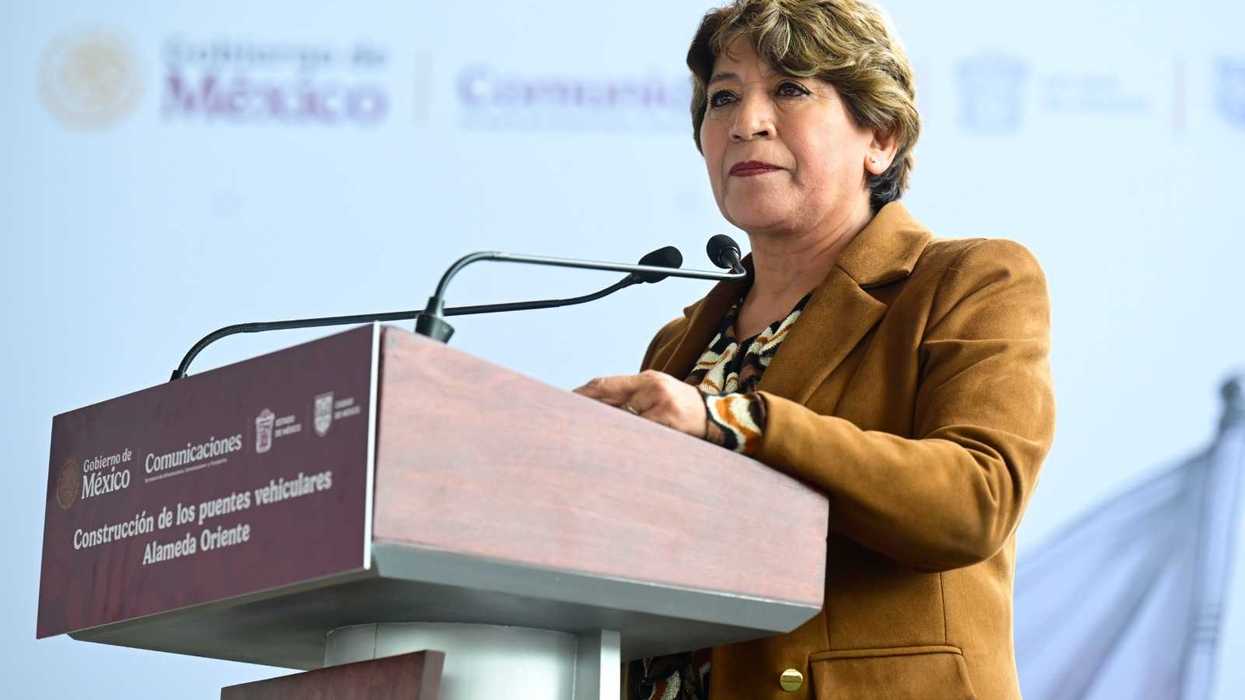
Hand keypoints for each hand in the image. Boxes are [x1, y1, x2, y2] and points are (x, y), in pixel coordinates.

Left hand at [573, 370, 707, 438]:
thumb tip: (593, 409)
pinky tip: (612, 454)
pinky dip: (624, 444)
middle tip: (563, 424)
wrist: (720, 418)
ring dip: (602, 432)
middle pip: (608, 399)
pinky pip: (640, 436)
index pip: (605, 385)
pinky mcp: (670, 425)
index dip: (581, 394)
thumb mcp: (657, 395)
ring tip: (583, 442)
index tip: (560, 403)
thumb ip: (630, 399)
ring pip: (622, 421)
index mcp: (646, 380)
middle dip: (585, 413)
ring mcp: (662, 407)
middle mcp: (653, 389)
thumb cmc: (682, 409)